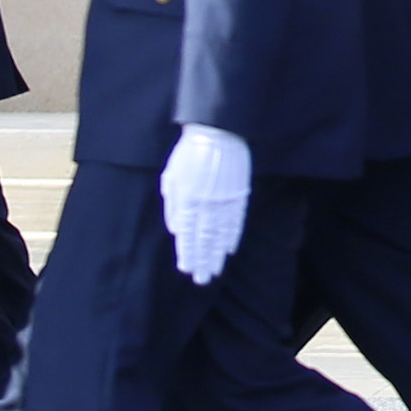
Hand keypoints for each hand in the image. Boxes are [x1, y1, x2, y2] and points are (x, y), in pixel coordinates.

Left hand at [161, 123, 251, 284]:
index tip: (186, 269)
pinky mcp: (239, 194)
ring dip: (217, 255)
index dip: (187, 253)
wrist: (217, 131)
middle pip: (204, 239)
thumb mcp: (171, 176)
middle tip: (202, 279)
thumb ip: (172, 205)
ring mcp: (224, 201)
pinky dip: (232, 237)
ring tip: (215, 271)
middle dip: (202, 261)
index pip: (186, 234)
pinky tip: (229, 249)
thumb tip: (175, 230)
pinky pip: (236, 221)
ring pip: (220, 234)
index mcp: (187, 200)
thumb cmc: (189, 152)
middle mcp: (206, 204)